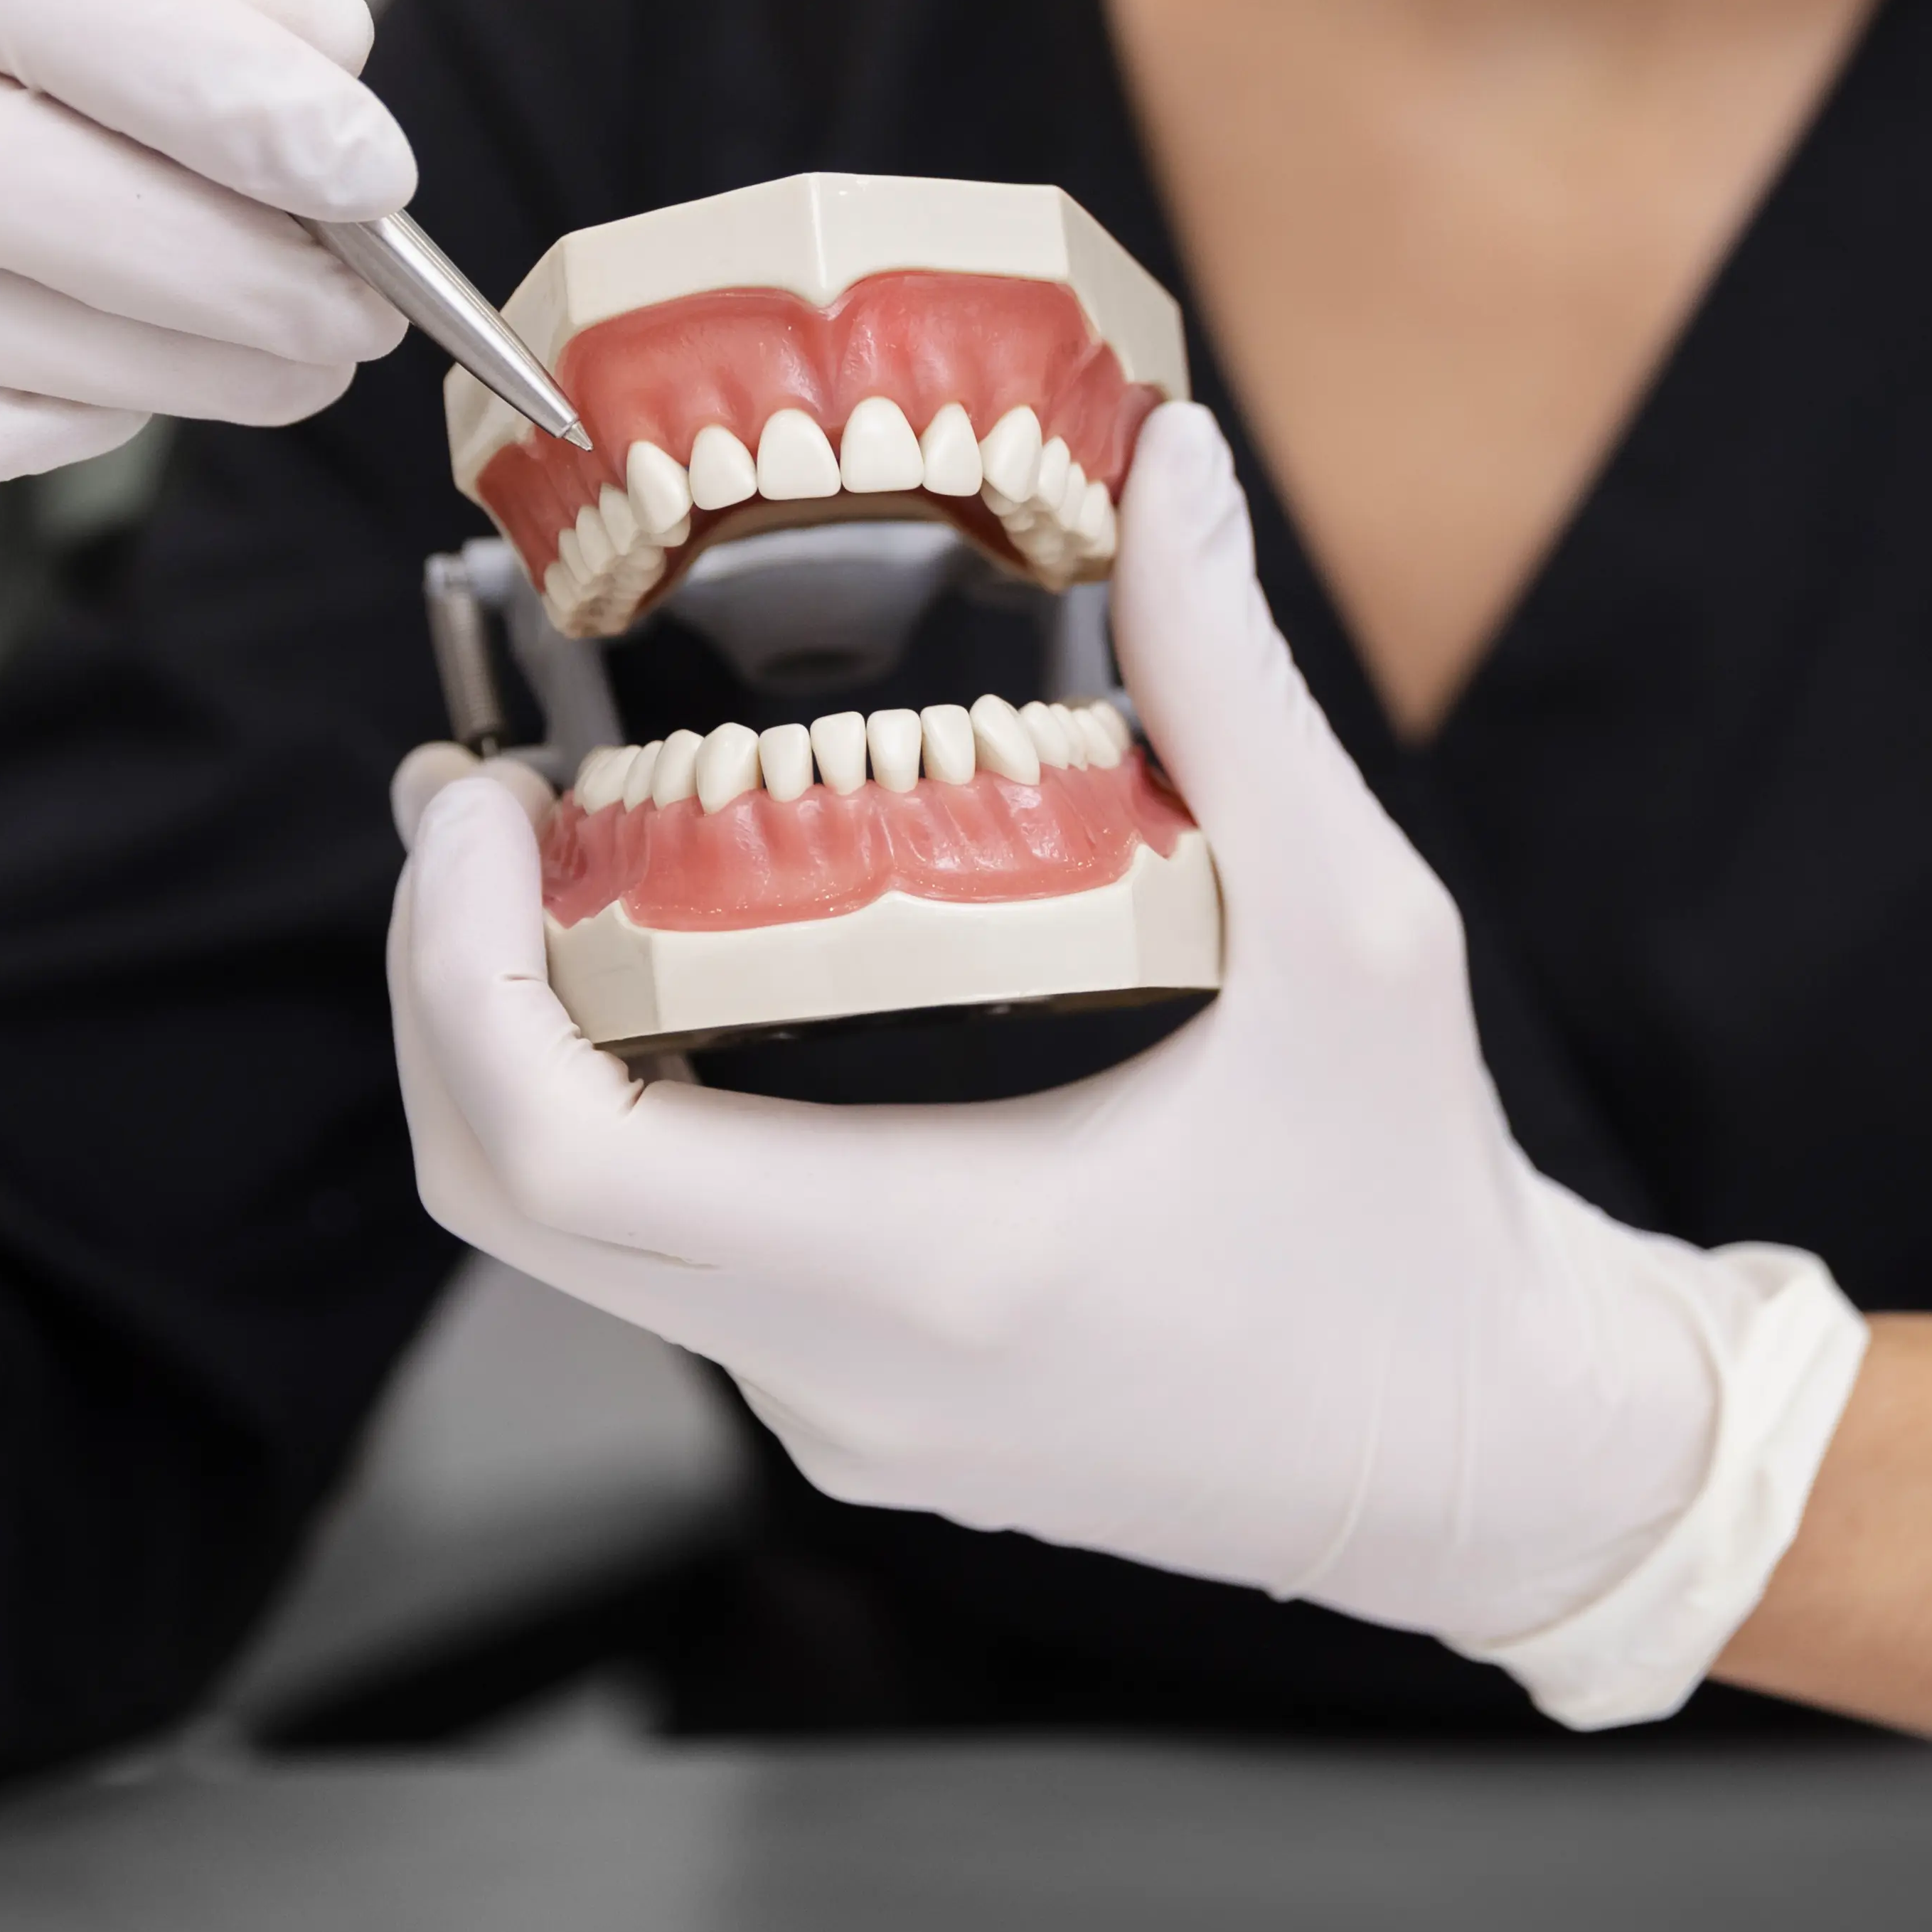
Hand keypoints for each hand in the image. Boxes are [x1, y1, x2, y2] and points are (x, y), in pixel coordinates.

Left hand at [389, 404, 1869, 1723]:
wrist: (1483, 1463)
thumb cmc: (1422, 1225)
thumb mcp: (1360, 931)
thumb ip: (1235, 691)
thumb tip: (1170, 469)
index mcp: (921, 1261)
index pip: (549, 1153)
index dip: (453, 970)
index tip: (476, 810)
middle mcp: (836, 1369)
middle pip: (507, 1199)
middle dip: (447, 987)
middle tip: (478, 801)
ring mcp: (838, 1418)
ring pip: (585, 1243)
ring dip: (534, 1053)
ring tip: (567, 862)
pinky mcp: (869, 1423)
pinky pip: (680, 1273)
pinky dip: (636, 1125)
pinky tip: (701, 988)